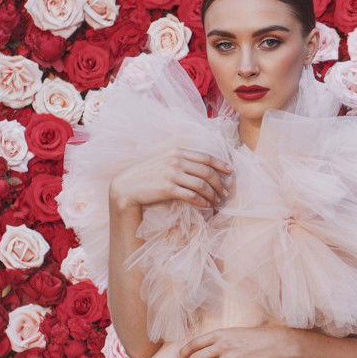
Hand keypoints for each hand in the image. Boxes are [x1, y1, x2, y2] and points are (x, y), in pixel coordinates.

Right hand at [109, 147, 232, 211]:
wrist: (126, 187)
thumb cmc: (146, 176)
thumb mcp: (163, 162)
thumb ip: (180, 161)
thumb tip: (201, 169)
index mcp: (177, 152)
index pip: (205, 157)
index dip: (220, 164)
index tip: (230, 172)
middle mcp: (176, 160)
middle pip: (207, 171)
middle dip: (219, 183)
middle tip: (224, 193)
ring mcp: (172, 173)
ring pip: (202, 184)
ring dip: (212, 194)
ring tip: (217, 202)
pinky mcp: (168, 188)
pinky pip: (192, 195)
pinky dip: (202, 201)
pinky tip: (206, 206)